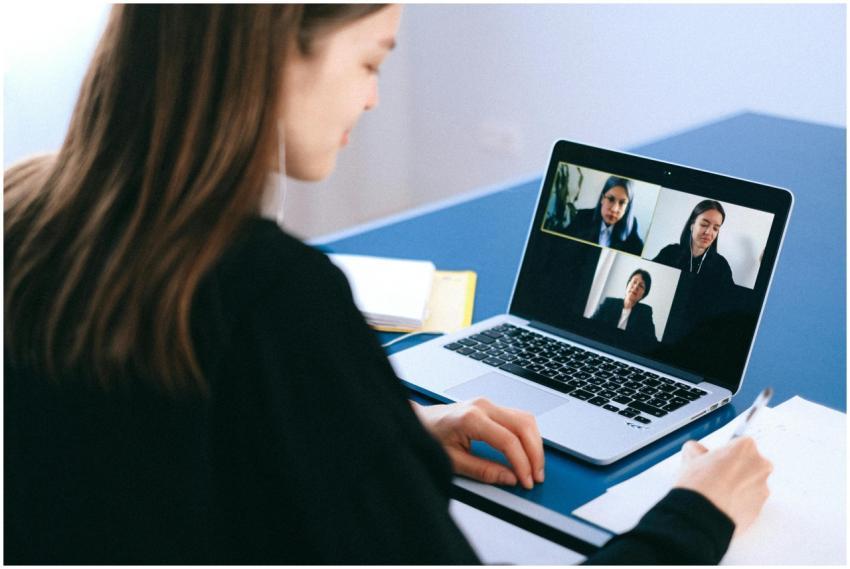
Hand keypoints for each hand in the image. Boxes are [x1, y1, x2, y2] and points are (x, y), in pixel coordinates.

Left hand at [412, 398, 544, 489]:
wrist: (419, 421)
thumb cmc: (430, 437)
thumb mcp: (453, 460)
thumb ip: (483, 471)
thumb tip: (509, 478)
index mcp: (471, 418)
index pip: (508, 440)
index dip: (522, 463)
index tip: (526, 480)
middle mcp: (483, 406)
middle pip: (523, 426)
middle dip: (534, 454)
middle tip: (536, 476)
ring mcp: (488, 404)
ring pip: (525, 419)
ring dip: (535, 444)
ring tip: (535, 467)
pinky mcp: (491, 407)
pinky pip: (518, 418)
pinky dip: (528, 435)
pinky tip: (528, 451)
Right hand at [674, 436, 772, 534]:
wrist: (702, 515)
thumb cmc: (699, 484)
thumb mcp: (691, 455)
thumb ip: (697, 449)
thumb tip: (696, 451)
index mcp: (746, 447)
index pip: (738, 444)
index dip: (724, 454)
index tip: (715, 461)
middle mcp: (760, 465)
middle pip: (749, 463)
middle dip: (736, 469)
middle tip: (716, 476)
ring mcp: (763, 488)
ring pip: (750, 484)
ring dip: (738, 487)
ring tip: (717, 494)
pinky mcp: (760, 509)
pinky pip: (750, 502)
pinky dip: (739, 503)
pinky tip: (722, 505)